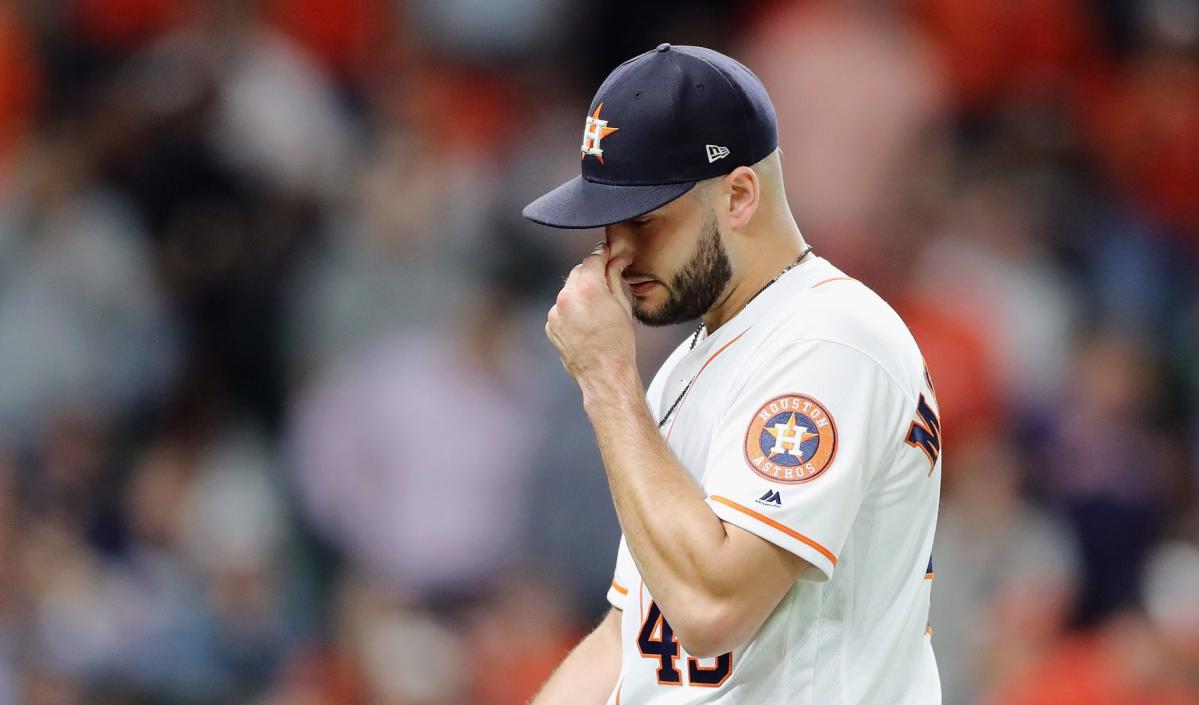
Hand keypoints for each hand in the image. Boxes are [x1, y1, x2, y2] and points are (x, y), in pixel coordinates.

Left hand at [546, 244, 636, 392]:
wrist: (604, 373)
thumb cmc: (618, 344)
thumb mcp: (622, 305)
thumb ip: (614, 278)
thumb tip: (615, 262)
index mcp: (587, 289)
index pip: (593, 259)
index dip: (603, 255)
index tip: (609, 254)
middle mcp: (567, 297)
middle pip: (578, 272)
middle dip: (591, 274)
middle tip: (606, 281)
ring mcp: (556, 312)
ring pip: (568, 290)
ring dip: (581, 293)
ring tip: (597, 311)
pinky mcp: (551, 326)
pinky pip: (561, 309)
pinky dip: (572, 310)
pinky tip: (586, 323)